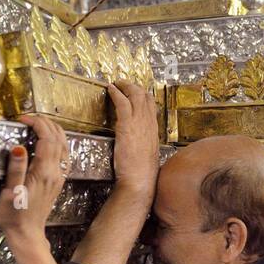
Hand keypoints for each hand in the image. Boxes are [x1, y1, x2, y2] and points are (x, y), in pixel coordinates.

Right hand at [0, 115, 68, 257]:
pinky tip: (50, 140)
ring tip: (39, 123)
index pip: (47, 139)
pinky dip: (58, 142)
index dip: (37, 124)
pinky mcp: (57, 181)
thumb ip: (16, 168)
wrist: (27, 234)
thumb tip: (19, 146)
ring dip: (54, 130)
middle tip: (29, 117)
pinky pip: (64, 155)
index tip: (23, 119)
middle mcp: (56, 172)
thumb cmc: (14, 216)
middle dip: (46, 123)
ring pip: (64, 146)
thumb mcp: (10, 192)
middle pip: (58, 139)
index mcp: (44, 172)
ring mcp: (59, 177)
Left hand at [109, 81, 160, 208]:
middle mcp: (149, 124)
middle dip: (134, 87)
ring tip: (116, 83)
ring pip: (136, 95)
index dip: (144, 96)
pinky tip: (110, 89)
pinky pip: (123, 102)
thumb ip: (142, 147)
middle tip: (124, 84)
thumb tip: (136, 147)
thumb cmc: (141, 175)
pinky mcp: (128, 125)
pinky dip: (116, 93)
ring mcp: (140, 123)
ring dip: (125, 86)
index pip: (152, 106)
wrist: (140, 181)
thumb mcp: (146, 157)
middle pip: (146, 96)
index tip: (135, 93)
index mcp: (154, 131)